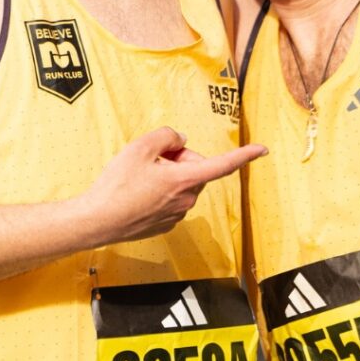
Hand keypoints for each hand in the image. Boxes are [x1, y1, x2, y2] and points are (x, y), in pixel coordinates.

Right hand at [83, 127, 267, 243]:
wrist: (97, 220)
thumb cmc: (117, 184)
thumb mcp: (140, 146)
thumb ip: (167, 135)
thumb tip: (180, 141)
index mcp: (185, 179)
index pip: (223, 164)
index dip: (244, 155)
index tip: (262, 149)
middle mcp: (187, 200)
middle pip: (196, 169)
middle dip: (180, 159)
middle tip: (153, 159)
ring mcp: (177, 215)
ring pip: (183, 185)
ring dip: (169, 176)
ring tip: (140, 178)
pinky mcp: (165, 225)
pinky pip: (171, 200)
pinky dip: (160, 192)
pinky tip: (138, 194)